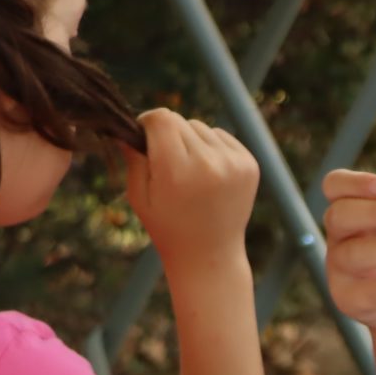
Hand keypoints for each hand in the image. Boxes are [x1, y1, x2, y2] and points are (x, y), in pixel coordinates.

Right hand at [125, 110, 260, 280]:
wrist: (210, 255)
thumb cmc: (167, 227)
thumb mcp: (139, 196)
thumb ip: (133, 158)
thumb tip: (126, 126)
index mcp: (177, 171)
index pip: (161, 118)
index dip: (147, 123)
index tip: (143, 137)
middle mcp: (209, 163)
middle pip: (180, 120)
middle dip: (167, 134)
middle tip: (166, 163)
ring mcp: (234, 163)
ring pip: (201, 127)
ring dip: (190, 141)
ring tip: (189, 174)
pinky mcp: (249, 164)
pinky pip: (221, 136)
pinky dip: (211, 147)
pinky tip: (207, 175)